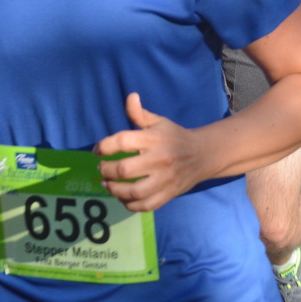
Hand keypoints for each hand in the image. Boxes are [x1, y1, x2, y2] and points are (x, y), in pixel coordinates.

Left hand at [95, 92, 206, 212]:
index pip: (123, 141)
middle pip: (124, 169)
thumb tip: (130, 97)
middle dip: (106, 170)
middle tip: (102, 169)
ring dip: (114, 190)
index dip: (104, 146)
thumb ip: (140, 113)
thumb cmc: (175, 136)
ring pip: (133, 192)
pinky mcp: (169, 194)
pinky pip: (145, 205)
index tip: (97, 150)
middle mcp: (159, 159)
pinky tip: (123, 198)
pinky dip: (130, 205)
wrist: (203, 155)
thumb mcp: (159, 122)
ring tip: (108, 184)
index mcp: (154, 139)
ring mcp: (165, 180)